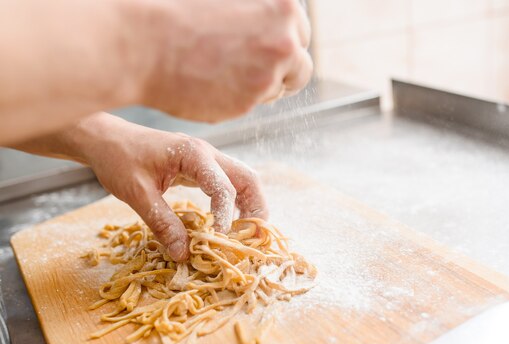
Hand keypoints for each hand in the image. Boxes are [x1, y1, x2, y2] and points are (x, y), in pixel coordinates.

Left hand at [48, 113, 267, 261]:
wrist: (105, 139)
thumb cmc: (118, 160)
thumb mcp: (137, 194)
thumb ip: (162, 223)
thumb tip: (183, 253)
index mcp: (193, 154)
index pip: (224, 187)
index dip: (226, 215)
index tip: (220, 238)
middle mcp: (207, 153)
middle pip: (248, 178)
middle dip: (256, 208)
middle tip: (254, 237)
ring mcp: (206, 158)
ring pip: (243, 179)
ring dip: (250, 205)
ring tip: (247, 234)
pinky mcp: (201, 166)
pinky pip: (228, 182)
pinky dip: (236, 202)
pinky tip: (230, 222)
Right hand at [138, 0, 312, 121]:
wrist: (141, 42)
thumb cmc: (174, 8)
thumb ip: (258, 9)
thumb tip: (273, 20)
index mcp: (283, 6)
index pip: (301, 32)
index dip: (284, 42)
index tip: (269, 49)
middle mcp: (284, 41)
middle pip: (301, 67)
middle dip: (282, 71)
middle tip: (254, 69)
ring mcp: (269, 74)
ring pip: (278, 88)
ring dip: (260, 85)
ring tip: (223, 71)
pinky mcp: (249, 102)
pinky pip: (253, 104)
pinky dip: (238, 98)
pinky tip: (212, 82)